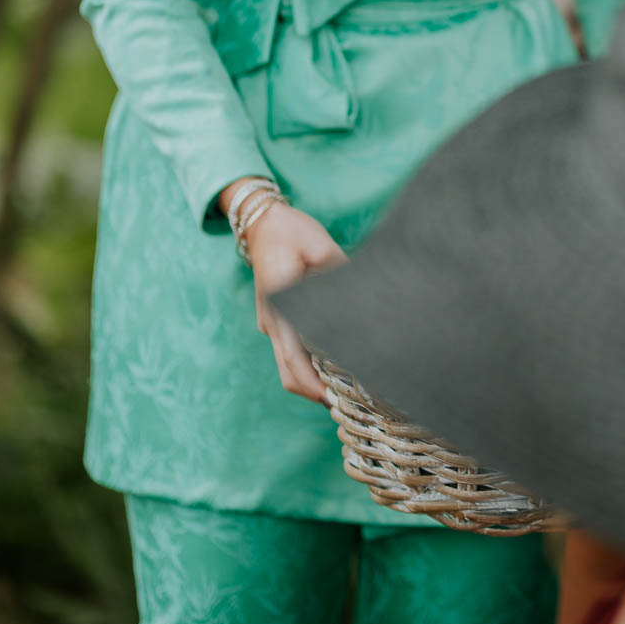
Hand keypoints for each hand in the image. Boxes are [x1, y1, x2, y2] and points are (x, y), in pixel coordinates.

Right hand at [218, 183, 347, 402]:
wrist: (261, 222)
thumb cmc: (291, 230)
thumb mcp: (320, 246)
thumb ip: (338, 273)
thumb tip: (363, 298)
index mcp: (279, 306)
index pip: (292, 358)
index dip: (312, 384)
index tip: (334, 399)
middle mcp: (272, 321)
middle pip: (288, 373)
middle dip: (314, 393)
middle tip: (348, 402)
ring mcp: (271, 322)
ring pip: (288, 366)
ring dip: (311, 381)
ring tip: (346, 387)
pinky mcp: (276, 319)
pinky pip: (290, 352)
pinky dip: (307, 365)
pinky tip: (333, 363)